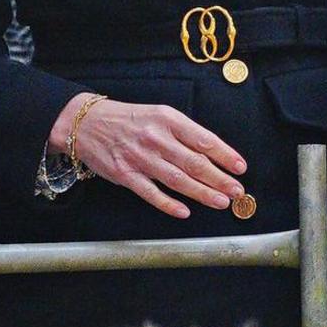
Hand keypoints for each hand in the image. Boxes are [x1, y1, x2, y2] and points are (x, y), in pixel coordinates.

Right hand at [57, 96, 247, 219]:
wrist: (85, 123)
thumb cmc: (127, 120)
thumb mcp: (157, 115)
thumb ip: (182, 133)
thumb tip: (212, 154)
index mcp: (167, 119)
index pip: (203, 139)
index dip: (225, 155)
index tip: (240, 167)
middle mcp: (155, 138)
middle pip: (194, 162)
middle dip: (219, 178)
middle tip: (237, 190)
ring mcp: (140, 158)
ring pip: (177, 179)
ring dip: (202, 193)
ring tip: (221, 201)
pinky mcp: (125, 175)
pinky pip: (151, 193)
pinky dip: (168, 204)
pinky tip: (184, 212)